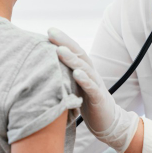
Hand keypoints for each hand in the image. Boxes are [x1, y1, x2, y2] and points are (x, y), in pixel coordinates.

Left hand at [47, 27, 139, 152]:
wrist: (108, 122)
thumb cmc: (87, 103)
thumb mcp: (74, 87)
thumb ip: (64, 76)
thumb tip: (44, 67)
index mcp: (85, 70)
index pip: (74, 51)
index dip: (63, 40)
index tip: (49, 30)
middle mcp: (91, 74)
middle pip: (79, 54)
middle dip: (65, 42)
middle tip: (51, 32)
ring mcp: (96, 85)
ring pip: (84, 69)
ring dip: (72, 59)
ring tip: (60, 50)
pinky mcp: (99, 98)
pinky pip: (91, 87)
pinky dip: (84, 80)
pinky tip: (76, 74)